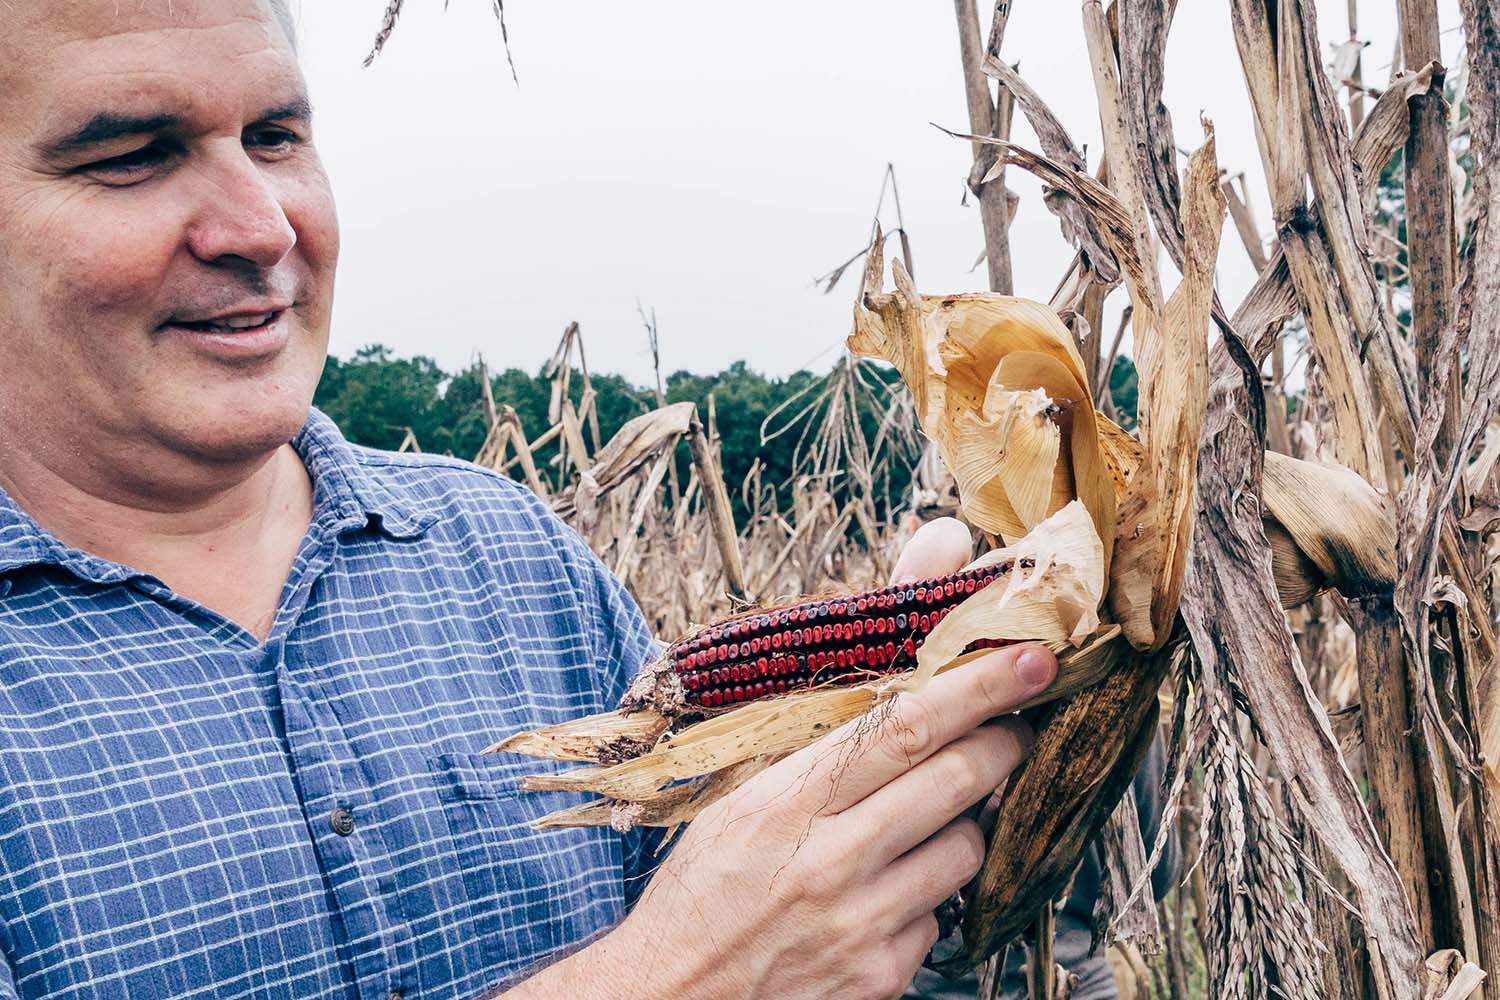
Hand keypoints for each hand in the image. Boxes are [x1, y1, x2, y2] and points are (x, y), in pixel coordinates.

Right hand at [610, 518, 1056, 999]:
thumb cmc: (705, 871)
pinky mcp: (880, 975)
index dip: (978, 689)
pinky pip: (940, 915)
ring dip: (962, 822)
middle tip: (1016, 722)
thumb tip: (907, 579)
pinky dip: (927, 892)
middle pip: (957, 782)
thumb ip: (822, 701)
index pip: (905, 728)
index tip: (1031, 659)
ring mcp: (859, 924)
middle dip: (1003, 743)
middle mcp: (827, 861)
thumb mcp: (741, 779)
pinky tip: (884, 887)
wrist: (673, 992)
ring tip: (921, 815)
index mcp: (782, 799)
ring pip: (965, 849)